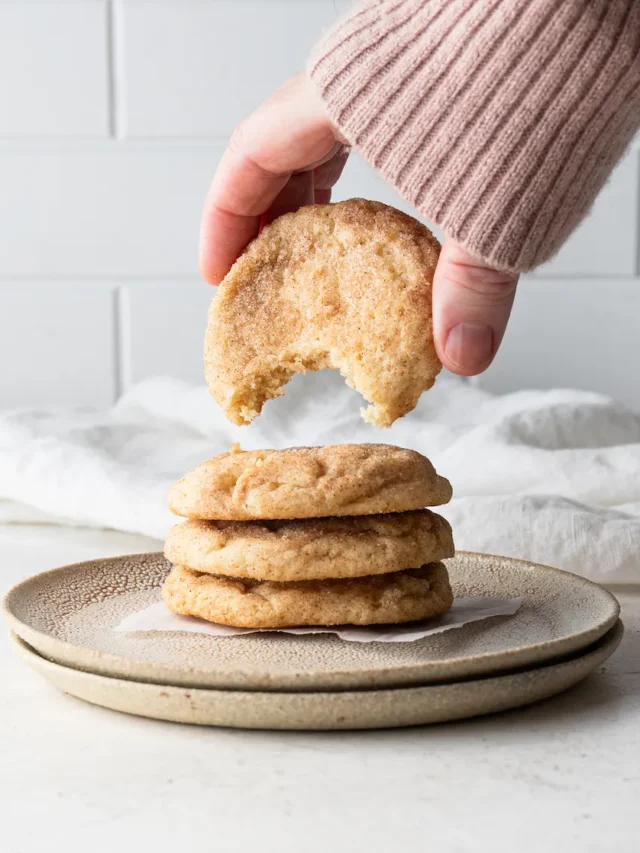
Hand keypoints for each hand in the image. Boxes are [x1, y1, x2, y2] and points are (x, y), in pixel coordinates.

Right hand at [199, 73, 518, 375]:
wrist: (592, 3)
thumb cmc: (538, 71)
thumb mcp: (497, 205)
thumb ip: (474, 287)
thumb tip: (462, 354)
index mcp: (340, 98)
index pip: (250, 157)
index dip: (225, 219)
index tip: (219, 274)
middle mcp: (356, 79)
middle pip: (278, 150)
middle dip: (266, 218)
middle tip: (267, 274)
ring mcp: (391, 72)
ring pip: (323, 139)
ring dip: (312, 199)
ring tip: (317, 255)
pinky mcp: (433, 75)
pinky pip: (368, 132)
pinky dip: (361, 179)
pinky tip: (383, 213)